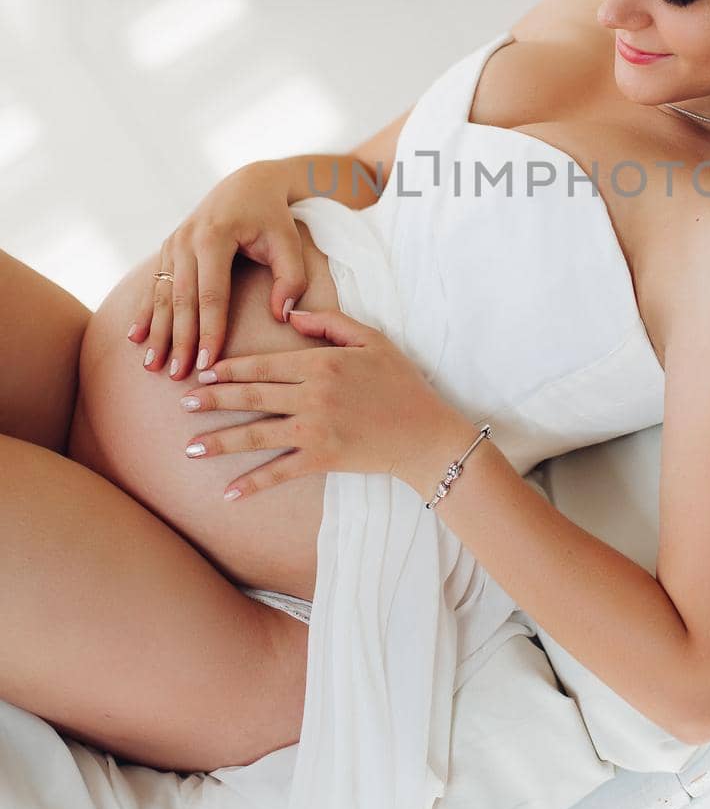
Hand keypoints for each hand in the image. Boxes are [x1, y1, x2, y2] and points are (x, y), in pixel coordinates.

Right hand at [128, 160, 307, 380]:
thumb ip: (290, 278)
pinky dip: (145, 312)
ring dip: (157, 331)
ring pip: (163, 295)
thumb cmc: (272, 216)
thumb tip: (281, 315)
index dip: (208, 331)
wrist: (247, 183)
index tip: (206, 364)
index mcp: (215, 237)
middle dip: (178, 340)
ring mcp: (173, 243)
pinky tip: (136, 337)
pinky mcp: (168, 249)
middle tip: (176, 375)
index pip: (212, 295)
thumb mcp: (288, 242)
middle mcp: (187, 240)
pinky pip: (154, 285)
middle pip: (182, 299)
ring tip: (152, 365)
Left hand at [177, 306, 467, 500]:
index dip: (231, 368)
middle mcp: (312, 396)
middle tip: (184, 404)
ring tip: (190, 448)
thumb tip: (290, 315)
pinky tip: (228, 492)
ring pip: (257, 435)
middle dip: (214, 400)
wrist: (426, 434)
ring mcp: (315, 430)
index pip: (265, 364)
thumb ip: (330, 323)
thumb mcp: (372, 339)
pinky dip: (253, 484)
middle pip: (253, 396)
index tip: (204, 371)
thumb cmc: (402, 383)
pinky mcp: (322, 459)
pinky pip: (280, 472)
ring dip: (220, 441)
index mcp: (322, 364)